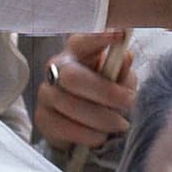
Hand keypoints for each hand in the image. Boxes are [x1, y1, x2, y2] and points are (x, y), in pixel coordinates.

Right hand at [35, 29, 135, 149]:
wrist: (84, 124)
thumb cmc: (104, 93)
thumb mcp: (118, 79)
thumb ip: (122, 70)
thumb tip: (125, 57)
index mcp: (77, 51)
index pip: (83, 40)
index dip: (98, 38)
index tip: (119, 35)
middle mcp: (55, 67)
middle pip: (72, 77)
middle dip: (105, 92)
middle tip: (129, 102)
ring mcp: (46, 93)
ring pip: (71, 106)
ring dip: (102, 119)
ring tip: (120, 124)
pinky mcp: (42, 118)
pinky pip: (65, 128)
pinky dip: (89, 135)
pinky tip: (101, 136)